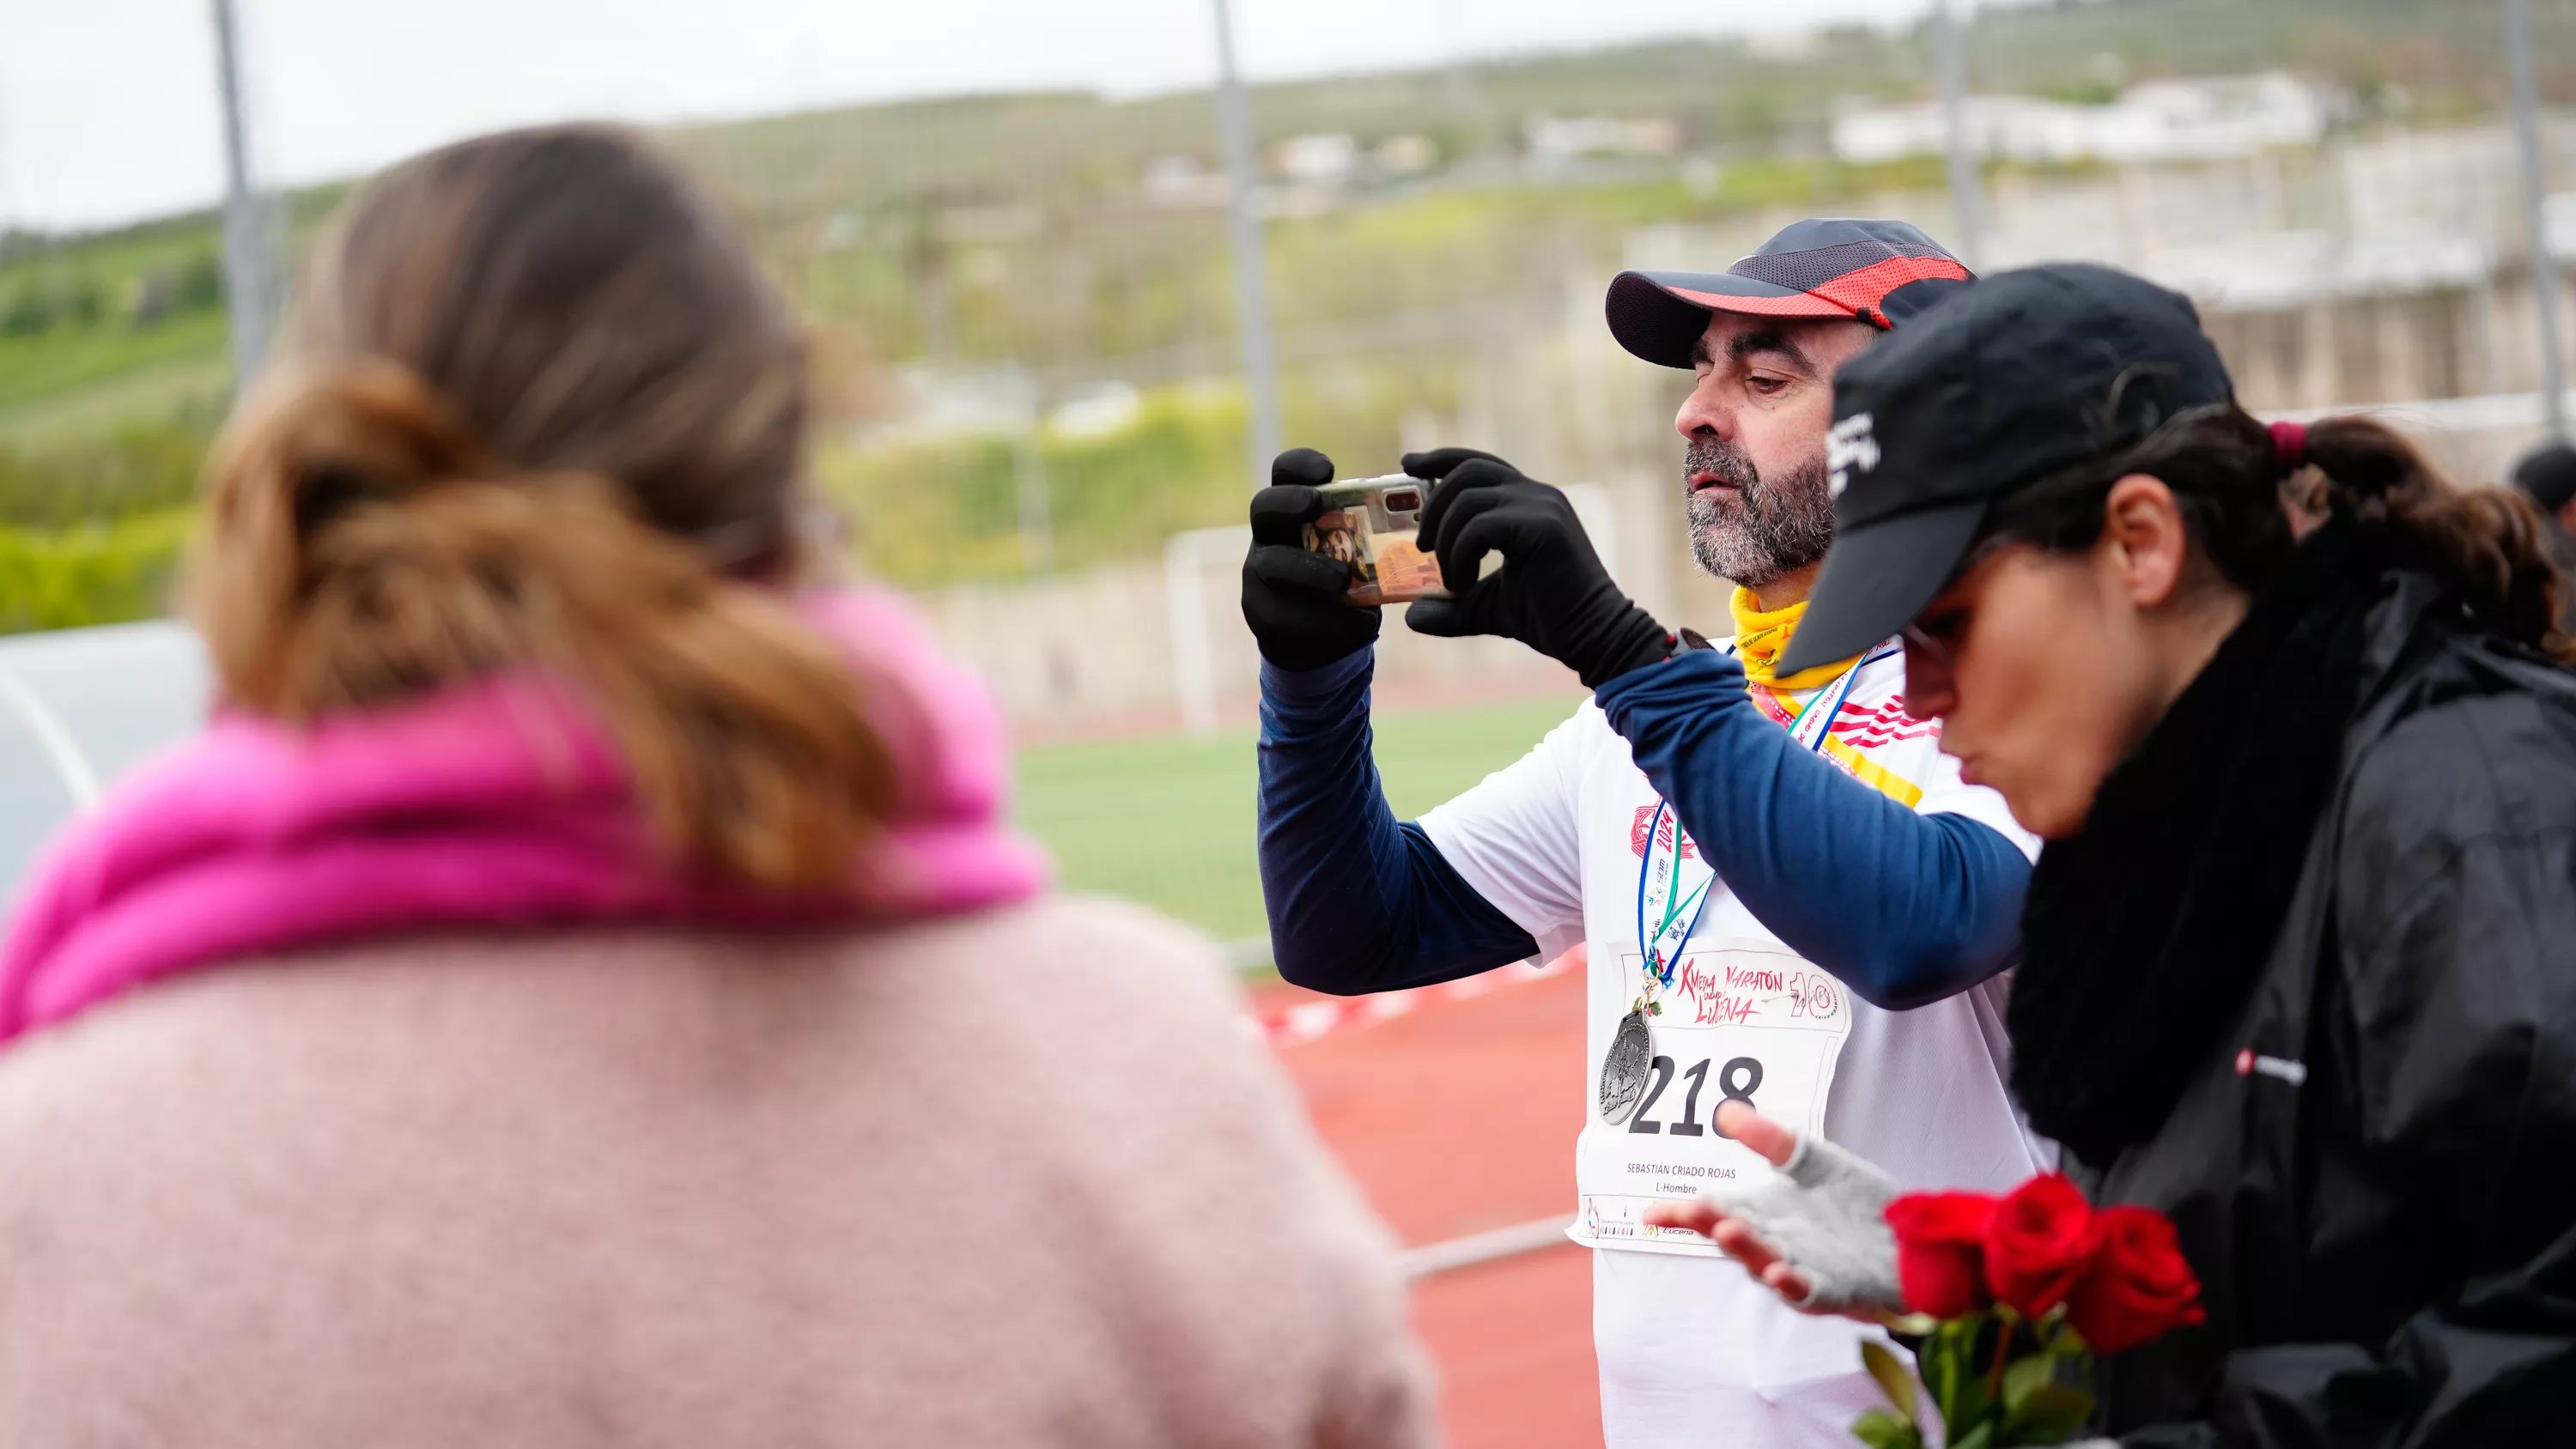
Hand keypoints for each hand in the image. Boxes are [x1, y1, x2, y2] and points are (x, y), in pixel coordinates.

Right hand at [1242, 448, 1380, 671]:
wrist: (1322, 638)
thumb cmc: (1347, 579)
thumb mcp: (1358, 551)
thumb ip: (1374, 533)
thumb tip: (1422, 519)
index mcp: (1294, 509)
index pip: (1286, 472)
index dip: (1301, 465)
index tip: (1327, 470)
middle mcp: (1270, 535)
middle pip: (1264, 506)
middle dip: (1288, 501)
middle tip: (1313, 505)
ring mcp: (1260, 574)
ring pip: (1272, 564)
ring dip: (1308, 569)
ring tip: (1342, 580)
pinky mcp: (1263, 614)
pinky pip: (1286, 614)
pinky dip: (1324, 619)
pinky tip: (1357, 624)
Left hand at [1397, 448, 1668, 689]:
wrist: (1593, 636)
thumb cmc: (1549, 618)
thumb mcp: (1487, 607)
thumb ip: (1452, 606)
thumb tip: (1411, 617)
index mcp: (1527, 501)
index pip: (1478, 463)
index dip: (1440, 459)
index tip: (1408, 464)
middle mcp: (1537, 494)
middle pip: (1467, 471)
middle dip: (1433, 505)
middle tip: (1421, 546)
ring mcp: (1543, 507)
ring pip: (1468, 499)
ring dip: (1445, 540)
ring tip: (1450, 580)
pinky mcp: (1544, 527)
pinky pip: (1480, 526)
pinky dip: (1459, 556)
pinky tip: (1463, 586)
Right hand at [1641, 1101, 1905, 1320]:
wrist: (1912, 1237)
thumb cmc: (1857, 1204)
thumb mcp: (1814, 1161)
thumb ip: (1770, 1140)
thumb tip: (1724, 1110)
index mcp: (1764, 1213)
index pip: (1713, 1211)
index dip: (1681, 1214)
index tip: (1650, 1212)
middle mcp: (1774, 1242)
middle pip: (1732, 1234)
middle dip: (1708, 1223)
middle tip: (1685, 1210)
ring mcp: (1801, 1268)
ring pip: (1763, 1262)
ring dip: (1745, 1249)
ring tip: (1728, 1228)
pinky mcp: (1833, 1289)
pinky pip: (1807, 1291)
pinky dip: (1792, 1284)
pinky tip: (1781, 1273)